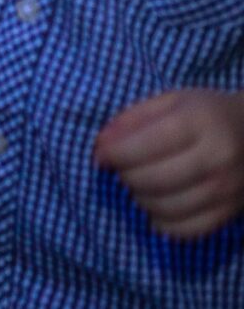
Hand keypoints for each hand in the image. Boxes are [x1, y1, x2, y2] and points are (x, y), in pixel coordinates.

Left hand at [96, 88, 243, 237]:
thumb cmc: (205, 114)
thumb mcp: (170, 102)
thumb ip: (132, 119)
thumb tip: (101, 147)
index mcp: (200, 122)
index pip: (148, 143)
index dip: (115, 153)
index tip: (101, 155)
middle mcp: (217, 158)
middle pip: (154, 179)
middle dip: (125, 175)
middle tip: (121, 169)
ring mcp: (227, 190)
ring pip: (166, 207)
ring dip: (140, 198)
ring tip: (139, 183)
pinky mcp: (230, 213)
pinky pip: (186, 230)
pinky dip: (161, 222)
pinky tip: (157, 204)